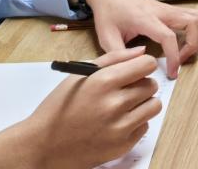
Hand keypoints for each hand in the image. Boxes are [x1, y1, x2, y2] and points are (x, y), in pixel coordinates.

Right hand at [0, 47, 160, 168]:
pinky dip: (135, 123)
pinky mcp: (122, 146)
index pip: (147, 65)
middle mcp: (115, 104)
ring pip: (153, 106)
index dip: (143, 65)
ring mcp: (120, 128)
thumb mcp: (80, 75)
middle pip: (152, 85)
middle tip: (126, 89)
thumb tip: (141, 51)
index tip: (136, 70)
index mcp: (104, 82)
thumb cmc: (60, 106)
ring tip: (125, 106)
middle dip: (142, 84)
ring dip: (143, 103)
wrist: (43, 145)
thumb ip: (114, 58)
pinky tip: (117, 122)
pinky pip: (144, 126)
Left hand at [83, 0, 197, 78]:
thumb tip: (141, 64)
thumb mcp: (107, 38)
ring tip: (183, 52)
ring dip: (196, 36)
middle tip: (181, 61)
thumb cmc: (107, 13)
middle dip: (193, 44)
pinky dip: (192, 31)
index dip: (174, 57)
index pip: (168, 36)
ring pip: (196, 17)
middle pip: (193, 21)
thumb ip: (121, 55)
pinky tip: (179, 43)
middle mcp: (161, 10)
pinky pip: (189, 17)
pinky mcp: (168, 9)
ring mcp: (166, 8)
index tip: (172, 72)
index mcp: (145, 18)